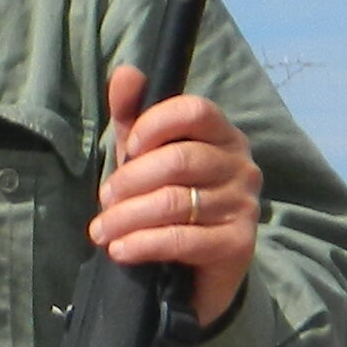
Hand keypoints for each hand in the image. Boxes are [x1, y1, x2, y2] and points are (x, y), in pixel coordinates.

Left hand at [92, 62, 258, 332]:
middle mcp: (241, 165)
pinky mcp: (238, 244)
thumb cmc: (171, 204)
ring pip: (174, 202)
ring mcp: (244, 205)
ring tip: (102, 231)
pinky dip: (142, 244)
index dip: (154, 125)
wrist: (196, 274)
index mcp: (223, 135)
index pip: (194, 110)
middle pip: (178, 160)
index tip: (128, 151)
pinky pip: (182, 239)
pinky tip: (120, 251)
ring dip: (127, 217)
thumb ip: (135, 115)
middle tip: (105, 201)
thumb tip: (127, 72)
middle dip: (130, 181)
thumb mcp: (146, 156)